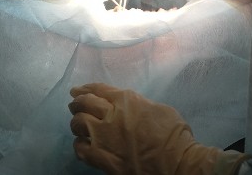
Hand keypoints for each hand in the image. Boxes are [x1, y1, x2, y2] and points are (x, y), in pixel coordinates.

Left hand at [68, 83, 246, 174]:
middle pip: (84, 104)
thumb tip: (129, 106)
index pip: (98, 90)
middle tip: (74, 105)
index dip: (85, 89)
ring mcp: (104, 138)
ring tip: (78, 124)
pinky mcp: (103, 159)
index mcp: (126, 100)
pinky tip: (81, 144)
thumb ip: (138, 104)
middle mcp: (110, 115)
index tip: (77, 90)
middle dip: (77, 103)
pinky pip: (81, 149)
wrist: (177, 163)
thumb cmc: (174, 134)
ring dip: (76, 123)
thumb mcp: (158, 108)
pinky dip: (79, 144)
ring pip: (78, 124)